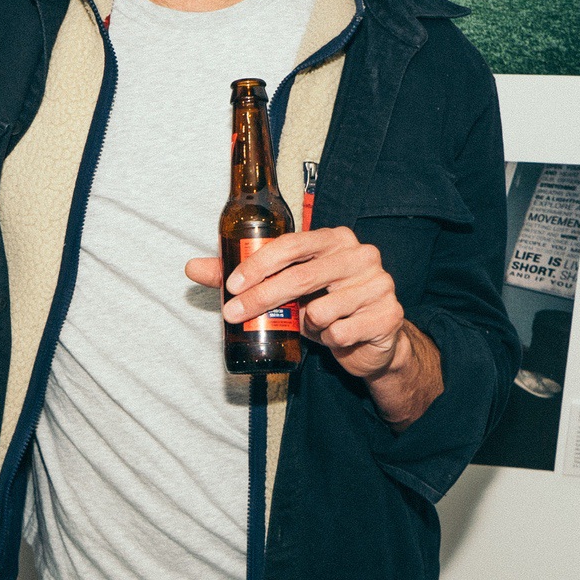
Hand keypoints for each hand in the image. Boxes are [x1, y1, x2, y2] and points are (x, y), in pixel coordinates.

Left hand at [187, 228, 402, 378]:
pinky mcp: (388, 315)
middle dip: (261, 298)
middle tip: (234, 314)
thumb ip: (243, 276)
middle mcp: (361, 255)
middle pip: (301, 277)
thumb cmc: (323, 304)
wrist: (372, 339)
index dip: (258, 264)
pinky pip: (342, 332)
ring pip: (322, 310)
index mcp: (335, 239)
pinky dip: (331, 340)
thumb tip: (191, 267)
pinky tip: (338, 335)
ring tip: (315, 323)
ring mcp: (379, 284)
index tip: (231, 286)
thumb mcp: (285, 289)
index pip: (291, 244)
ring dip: (307, 325)